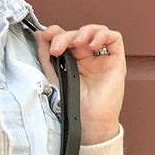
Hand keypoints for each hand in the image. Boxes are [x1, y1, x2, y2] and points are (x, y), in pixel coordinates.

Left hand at [35, 24, 125, 144]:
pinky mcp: (116, 60)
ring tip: (76, 42)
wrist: (88, 123)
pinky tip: (92, 44)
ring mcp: (102, 58)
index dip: (56, 33)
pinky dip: (103, 35)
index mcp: (71, 62)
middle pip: (77, 35)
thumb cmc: (73, 106)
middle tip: (56, 47)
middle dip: (65, 36)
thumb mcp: (54, 78)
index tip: (45, 35)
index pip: (65, 39)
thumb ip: (46, 58)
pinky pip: (114, 38)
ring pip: (96, 32)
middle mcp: (87, 58)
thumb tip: (39, 36)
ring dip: (85, 32)